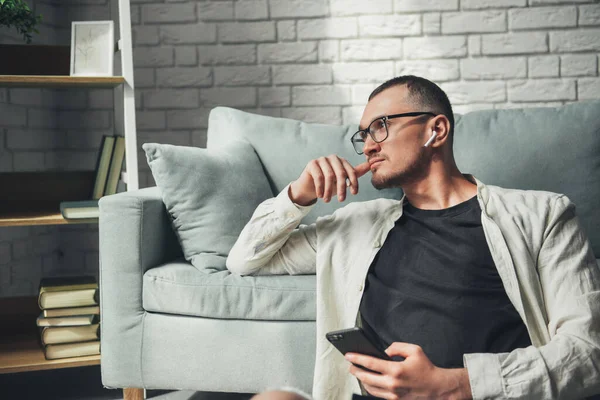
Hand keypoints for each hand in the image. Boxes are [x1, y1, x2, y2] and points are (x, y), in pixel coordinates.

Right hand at [289, 155, 369, 205]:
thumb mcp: (343, 180)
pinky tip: (320, 195)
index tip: (354, 193)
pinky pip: (318, 176)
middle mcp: (333, 158)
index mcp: (342, 161)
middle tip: (341, 200)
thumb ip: (355, 173)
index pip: (351, 171)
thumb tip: (371, 165)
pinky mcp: (312, 163)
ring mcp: (322, 159)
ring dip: (329, 190)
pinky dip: (320, 188)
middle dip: (342, 188)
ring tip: (327, 200)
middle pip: (341, 173)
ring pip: (329, 176)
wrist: (310, 187)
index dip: (354, 182)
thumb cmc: (328, 183)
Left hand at [346, 342, 471, 399]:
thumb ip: (396, 347)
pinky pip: (377, 394)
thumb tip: (383, 351)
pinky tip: (368, 380)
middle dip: (355, 370)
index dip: (357, 358)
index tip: (348, 355)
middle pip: (365, 377)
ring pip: (369, 388)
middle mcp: (392, 384)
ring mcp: (393, 394)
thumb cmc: (426, 368)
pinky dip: (370, 387)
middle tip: (350, 365)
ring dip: (361, 380)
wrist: (437, 388)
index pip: (370, 363)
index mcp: (396, 370)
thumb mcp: (414, 350)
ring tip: (358, 372)